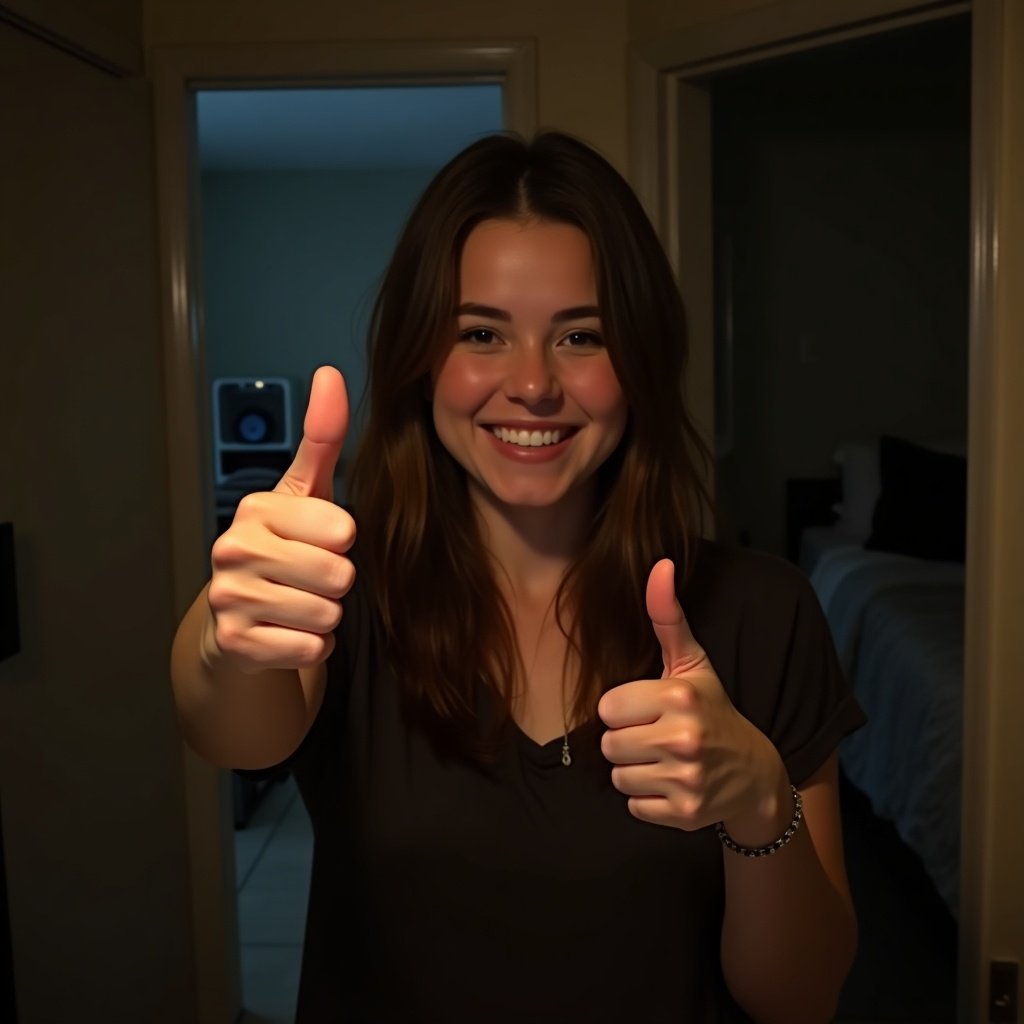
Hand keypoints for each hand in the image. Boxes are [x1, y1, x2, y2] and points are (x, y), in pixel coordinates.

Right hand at [204, 366, 355, 672]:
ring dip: (325, 616)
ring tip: (297, 603)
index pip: (343, 529)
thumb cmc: (284, 549)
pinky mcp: (234, 644)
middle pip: (339, 576)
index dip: (342, 542)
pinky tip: (286, 631)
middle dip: (337, 583)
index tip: (318, 541)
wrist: (238, 620)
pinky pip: (310, 649)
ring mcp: (229, 599)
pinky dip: (311, 646)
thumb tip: (330, 372)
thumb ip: (323, 437)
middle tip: (309, 578)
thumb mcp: (306, 493)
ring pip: (327, 615)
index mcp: (257, 508)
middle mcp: (233, 549)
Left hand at [597, 559, 788, 838]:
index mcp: (679, 695)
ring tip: (665, 761)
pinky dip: (648, 801)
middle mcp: (683, 737)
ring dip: (635, 772)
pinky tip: (672, 785)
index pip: (607, 706)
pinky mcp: (684, 814)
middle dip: (627, 742)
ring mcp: (686, 778)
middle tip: (656, 738)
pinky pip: (634, 807)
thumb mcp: (692, 663)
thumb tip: (659, 563)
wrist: (756, 773)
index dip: (625, 709)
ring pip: (619, 777)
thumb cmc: (712, 710)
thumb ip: (667, 617)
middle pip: (608, 744)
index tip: (650, 710)